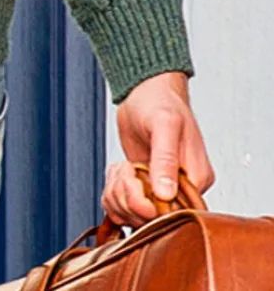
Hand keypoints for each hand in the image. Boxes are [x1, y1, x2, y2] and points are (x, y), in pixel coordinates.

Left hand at [103, 71, 213, 226]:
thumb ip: (166, 159)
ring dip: (118, 194)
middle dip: (130, 198)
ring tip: (121, 167)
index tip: (137, 180)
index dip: (152, 205)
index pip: (178, 212)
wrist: (144, 90)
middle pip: (154, 219)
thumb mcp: (164, 125)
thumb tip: (167, 194)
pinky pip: (124, 205)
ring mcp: (161, 189)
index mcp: (198, 177)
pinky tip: (117, 170)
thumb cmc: (159, 101)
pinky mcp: (143, 187)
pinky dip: (113, 191)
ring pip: (134, 215)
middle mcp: (182, 188)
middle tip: (125, 170)